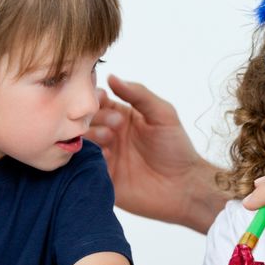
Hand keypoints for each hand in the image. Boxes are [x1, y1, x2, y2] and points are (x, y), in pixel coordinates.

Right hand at [85, 75, 219, 231]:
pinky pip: (83, 165)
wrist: (182, 187)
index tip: (101, 99)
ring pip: (82, 140)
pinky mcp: (101, 177)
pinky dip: (90, 157)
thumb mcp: (162, 114)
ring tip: (110, 141)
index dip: (95, 98)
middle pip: (86, 119)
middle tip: (115, 126)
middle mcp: (109, 134)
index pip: (98, 101)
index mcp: (121, 116)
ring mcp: (104, 156)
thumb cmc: (176, 148)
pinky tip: (106, 157)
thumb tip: (111, 76)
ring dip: (92, 136)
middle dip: (96, 118)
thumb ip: (138, 94)